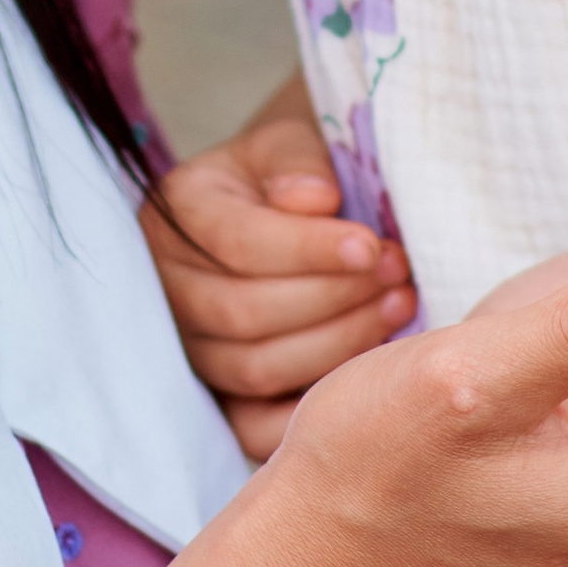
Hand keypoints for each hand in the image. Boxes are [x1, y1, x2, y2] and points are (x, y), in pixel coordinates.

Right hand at [146, 80, 415, 458]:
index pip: (237, 243)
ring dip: (336, 346)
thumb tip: (316, 199)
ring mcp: (189, 347)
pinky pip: (254, 427)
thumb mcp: (294, 139)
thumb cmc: (297, 174)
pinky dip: (309, 410)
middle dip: (333, 299)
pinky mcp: (218, 399)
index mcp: (179, 211)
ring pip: (254, 368)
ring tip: (398, 311)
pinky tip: (367, 378)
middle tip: (400, 279)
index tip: (372, 246)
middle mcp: (168, 284)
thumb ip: (299, 157)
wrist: (285, 208)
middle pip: (244, 311)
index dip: (309, 249)